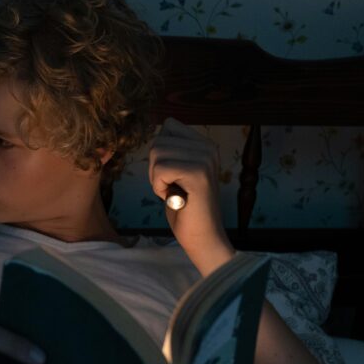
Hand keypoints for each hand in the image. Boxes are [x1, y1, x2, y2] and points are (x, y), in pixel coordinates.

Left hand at [148, 117, 234, 275]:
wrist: (202, 237)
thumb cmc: (185, 208)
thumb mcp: (176, 172)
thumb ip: (171, 150)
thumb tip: (158, 132)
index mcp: (205, 144)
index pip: (168, 126)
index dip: (160, 154)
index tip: (173, 176)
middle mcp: (209, 148)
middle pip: (158, 141)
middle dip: (155, 168)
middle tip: (172, 187)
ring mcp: (205, 160)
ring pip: (157, 153)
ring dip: (157, 178)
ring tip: (175, 192)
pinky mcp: (198, 175)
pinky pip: (160, 170)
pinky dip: (158, 187)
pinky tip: (175, 198)